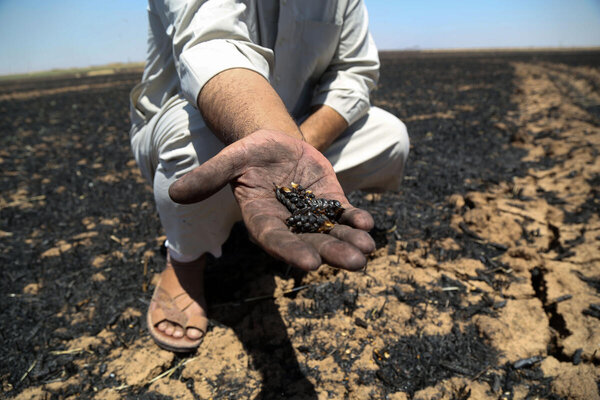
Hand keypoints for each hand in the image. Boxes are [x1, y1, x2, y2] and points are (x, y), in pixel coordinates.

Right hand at [169, 130, 375, 270]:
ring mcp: (311, 213)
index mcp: (261, 218)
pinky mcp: (329, 200)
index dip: (290, 251)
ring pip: (331, 233)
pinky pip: (344, 214)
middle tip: (355, 264)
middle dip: (332, 252)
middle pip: (310, 242)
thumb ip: (208, 177)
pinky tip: (368, 225)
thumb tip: (174, 193)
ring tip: (367, 251)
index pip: (274, 239)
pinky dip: (356, 220)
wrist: (274, 145)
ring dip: (350, 242)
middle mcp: (288, 222)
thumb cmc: (249, 153)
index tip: (310, 264)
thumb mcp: (229, 160)